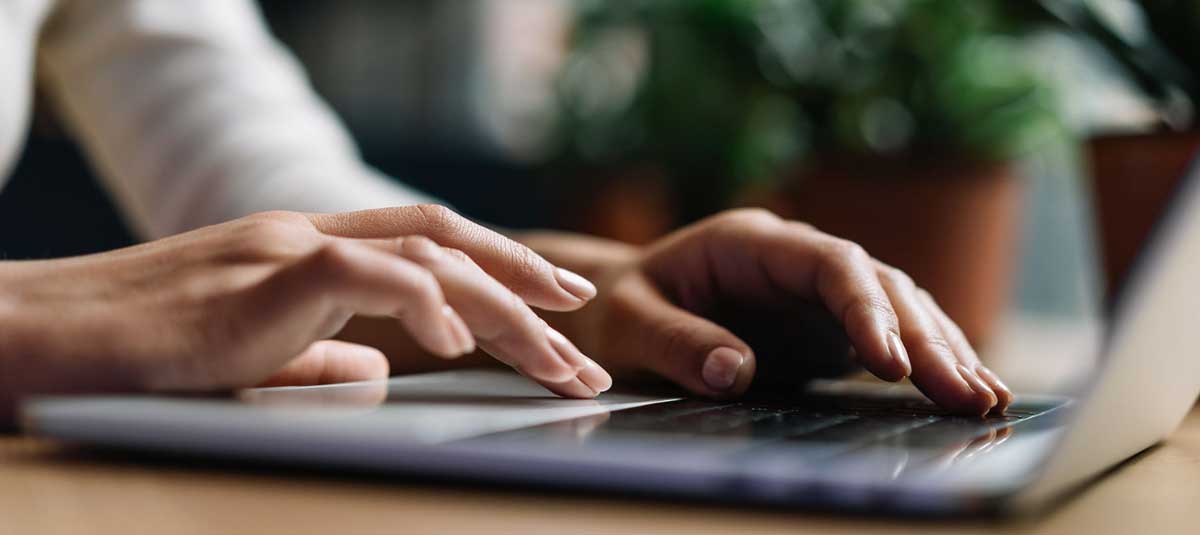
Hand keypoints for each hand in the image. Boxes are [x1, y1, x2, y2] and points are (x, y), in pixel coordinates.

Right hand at [0, 206, 612, 420]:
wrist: (40, 339)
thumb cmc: (138, 355)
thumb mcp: (249, 357)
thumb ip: (317, 357)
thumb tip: (378, 372)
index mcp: (311, 251)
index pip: (428, 244)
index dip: (501, 269)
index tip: (557, 303)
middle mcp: (310, 234)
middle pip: (448, 245)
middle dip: (528, 288)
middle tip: (586, 334)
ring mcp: (287, 247)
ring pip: (428, 257)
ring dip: (504, 310)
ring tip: (559, 359)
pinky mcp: (262, 274)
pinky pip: (366, 275)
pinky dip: (424, 304)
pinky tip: (461, 346)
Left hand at [531, 209, 1012, 415]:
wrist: (618, 306)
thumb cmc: (618, 310)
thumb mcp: (629, 324)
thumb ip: (676, 342)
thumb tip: (733, 373)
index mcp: (751, 243)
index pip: (830, 264)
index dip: (866, 308)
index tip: (890, 361)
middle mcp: (796, 259)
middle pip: (878, 285)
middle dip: (925, 338)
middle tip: (964, 393)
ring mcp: (816, 291)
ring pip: (897, 307)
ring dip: (942, 350)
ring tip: (985, 399)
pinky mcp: (825, 325)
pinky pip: (888, 337)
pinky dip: (927, 362)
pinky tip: (966, 391)